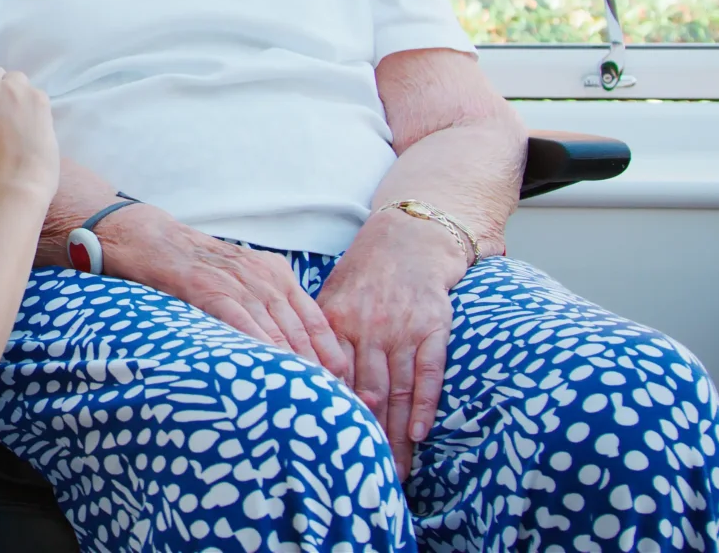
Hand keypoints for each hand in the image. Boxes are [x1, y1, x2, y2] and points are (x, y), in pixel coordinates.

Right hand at [108, 210, 349, 379]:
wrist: (155, 241)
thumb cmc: (199, 268)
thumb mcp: (245, 278)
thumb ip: (269, 305)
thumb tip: (292, 349)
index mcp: (279, 275)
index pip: (317, 321)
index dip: (332, 356)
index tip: (344, 386)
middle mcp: (266, 278)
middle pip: (302, 331)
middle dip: (319, 368)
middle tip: (333, 401)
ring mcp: (239, 283)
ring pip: (277, 330)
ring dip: (294, 365)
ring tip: (307, 397)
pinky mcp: (211, 289)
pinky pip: (242, 322)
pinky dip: (257, 347)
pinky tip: (267, 370)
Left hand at [316, 209, 466, 473]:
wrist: (407, 240)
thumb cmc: (362, 278)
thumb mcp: (329, 299)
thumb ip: (313, 338)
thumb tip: (285, 377)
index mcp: (335, 321)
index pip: (329, 377)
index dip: (328, 414)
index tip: (324, 450)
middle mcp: (368, 327)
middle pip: (364, 392)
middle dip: (363, 437)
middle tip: (362, 477)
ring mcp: (402, 329)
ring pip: (397, 390)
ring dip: (396, 434)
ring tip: (394, 471)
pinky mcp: (433, 328)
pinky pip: (428, 372)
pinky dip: (424, 404)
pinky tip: (418, 433)